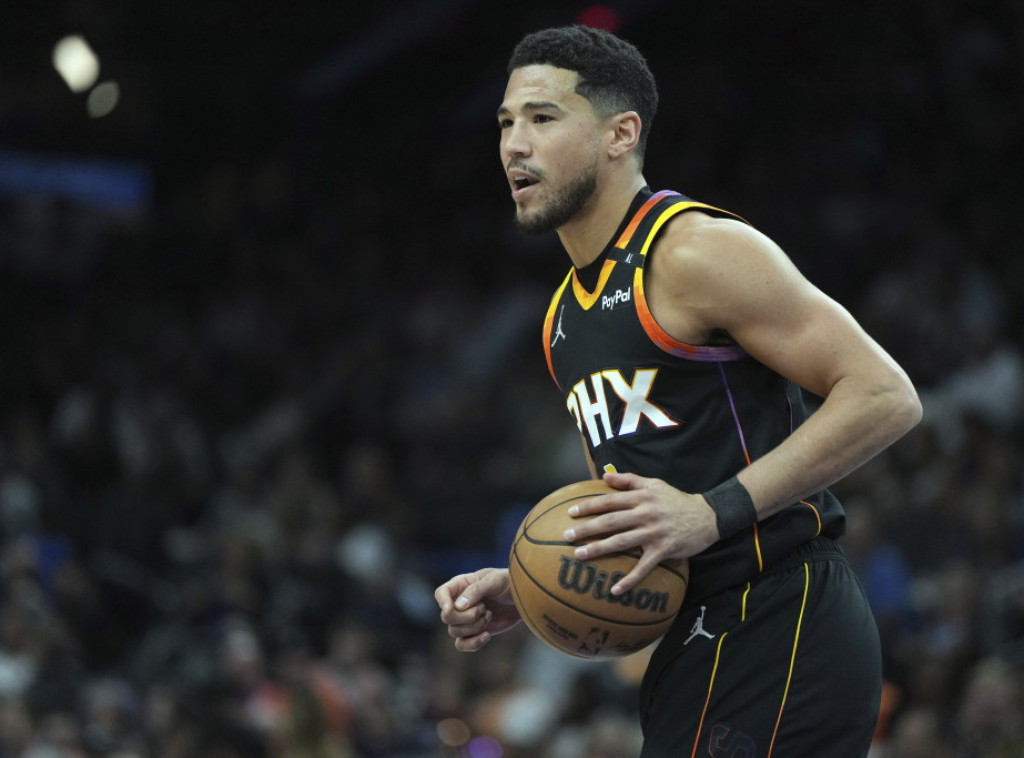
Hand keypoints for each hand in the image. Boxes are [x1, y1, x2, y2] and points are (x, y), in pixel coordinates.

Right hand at [435, 568, 520, 651]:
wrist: (523, 599)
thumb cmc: (508, 583)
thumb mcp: (494, 580)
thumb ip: (476, 590)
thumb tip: (458, 606)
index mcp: (460, 585)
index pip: (441, 593)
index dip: (442, 602)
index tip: (451, 609)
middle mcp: (458, 603)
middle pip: (447, 617)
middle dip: (467, 616)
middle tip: (484, 608)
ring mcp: (465, 619)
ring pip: (454, 631)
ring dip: (474, 627)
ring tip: (490, 615)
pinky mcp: (473, 633)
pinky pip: (462, 645)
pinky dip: (473, 643)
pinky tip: (487, 635)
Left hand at [562, 471, 718, 595]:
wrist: (707, 516)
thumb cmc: (676, 500)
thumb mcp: (654, 484)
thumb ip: (629, 480)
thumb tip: (604, 476)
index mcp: (641, 498)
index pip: (609, 501)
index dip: (589, 507)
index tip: (571, 513)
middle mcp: (645, 514)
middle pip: (610, 522)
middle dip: (586, 529)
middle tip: (567, 537)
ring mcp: (653, 533)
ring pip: (621, 542)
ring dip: (598, 550)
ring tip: (579, 556)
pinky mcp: (663, 550)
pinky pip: (643, 567)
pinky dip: (629, 580)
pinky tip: (614, 590)